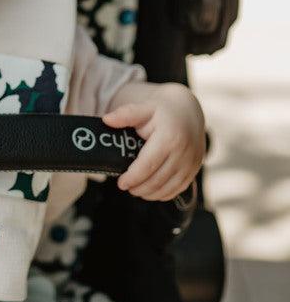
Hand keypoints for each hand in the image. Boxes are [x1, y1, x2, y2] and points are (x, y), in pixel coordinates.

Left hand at [102, 83, 205, 200]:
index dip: (133, 178)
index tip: (121, 183)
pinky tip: (151, 191)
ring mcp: (191, 162)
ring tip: (136, 189)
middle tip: (125, 186)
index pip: (148, 165)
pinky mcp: (195, 169)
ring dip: (149, 193)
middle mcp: (183, 152)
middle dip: (138, 188)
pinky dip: (163, 194)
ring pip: (168, 188)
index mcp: (169, 138)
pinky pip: (179, 188)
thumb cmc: (162, 110)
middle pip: (157, 180)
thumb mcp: (144, 107)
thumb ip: (126, 114)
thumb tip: (106, 120)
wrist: (188, 110)